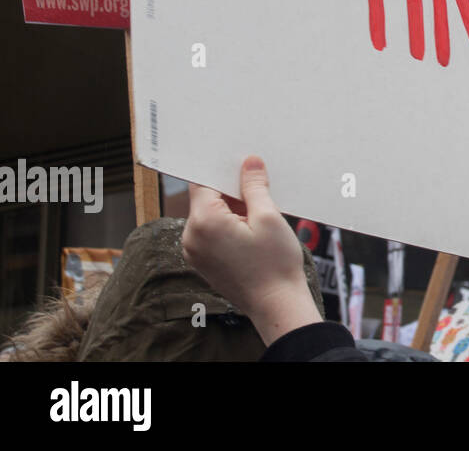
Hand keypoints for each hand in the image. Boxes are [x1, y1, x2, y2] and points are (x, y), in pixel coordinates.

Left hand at [181, 156, 321, 344]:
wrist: (276, 306)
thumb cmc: (274, 265)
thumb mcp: (269, 217)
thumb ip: (254, 187)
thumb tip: (249, 163)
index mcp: (204, 222)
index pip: (203, 182)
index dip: (222, 169)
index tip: (240, 163)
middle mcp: (191, 237)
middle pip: (206, 198)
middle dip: (231, 190)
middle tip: (260, 187)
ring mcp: (195, 252)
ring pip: (210, 215)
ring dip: (232, 209)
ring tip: (260, 214)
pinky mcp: (203, 262)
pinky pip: (211, 232)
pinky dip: (229, 225)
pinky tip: (253, 229)